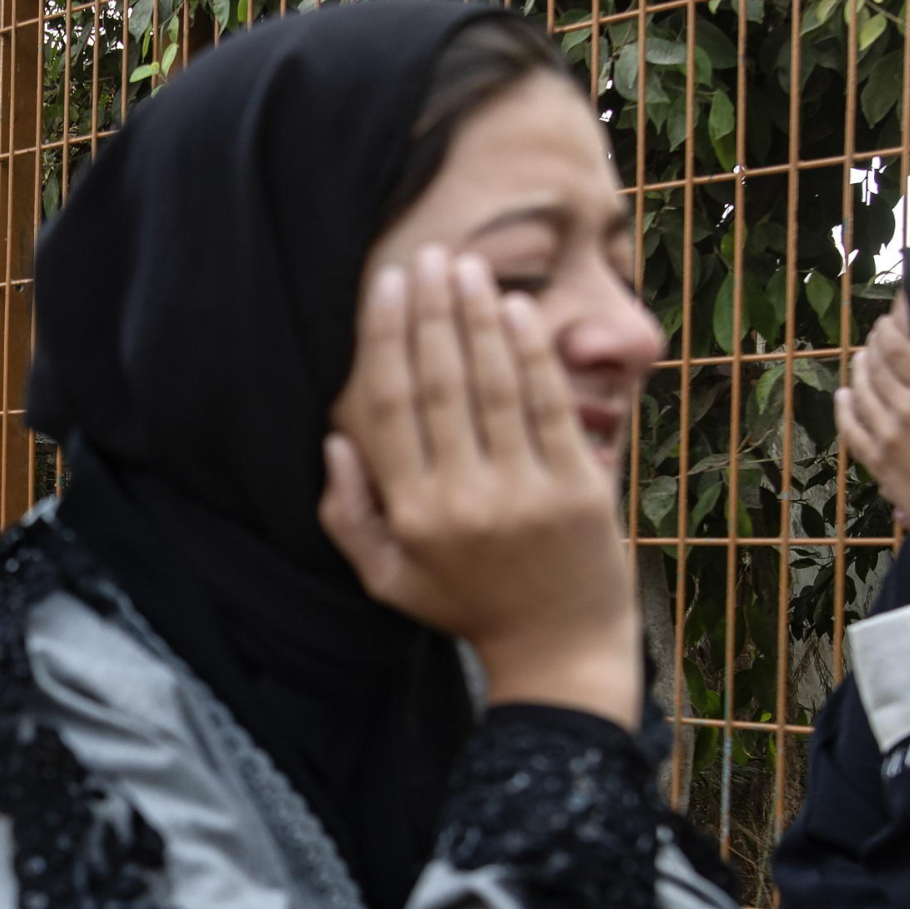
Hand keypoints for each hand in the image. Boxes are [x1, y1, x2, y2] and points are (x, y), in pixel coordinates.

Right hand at [322, 246, 641, 725]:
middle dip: (433, 313)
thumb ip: (348, 515)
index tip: (387, 288)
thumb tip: (332, 439)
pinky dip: (533, 354)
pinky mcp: (577, 489)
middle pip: (440, 385)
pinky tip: (518, 310)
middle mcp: (464, 501)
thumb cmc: (467, 607)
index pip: (390, 409)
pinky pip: (549, 407)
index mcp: (413, 517)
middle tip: (429, 257)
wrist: (559, 651)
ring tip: (470, 268)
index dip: (386, 340)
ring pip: (495, 386)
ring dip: (480, 319)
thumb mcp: (387, 579)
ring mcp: (525, 494)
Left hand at [834, 297, 909, 596]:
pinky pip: (850, 427)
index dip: (894, 322)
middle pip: (877, 363)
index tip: (896, 310)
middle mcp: (903, 410)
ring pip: (860, 390)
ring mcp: (885, 436)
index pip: (901, 344)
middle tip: (882, 330)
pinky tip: (844, 395)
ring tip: (865, 355)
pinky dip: (844, 406)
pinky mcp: (876, 461)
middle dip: (877, 341)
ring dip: (860, 367)